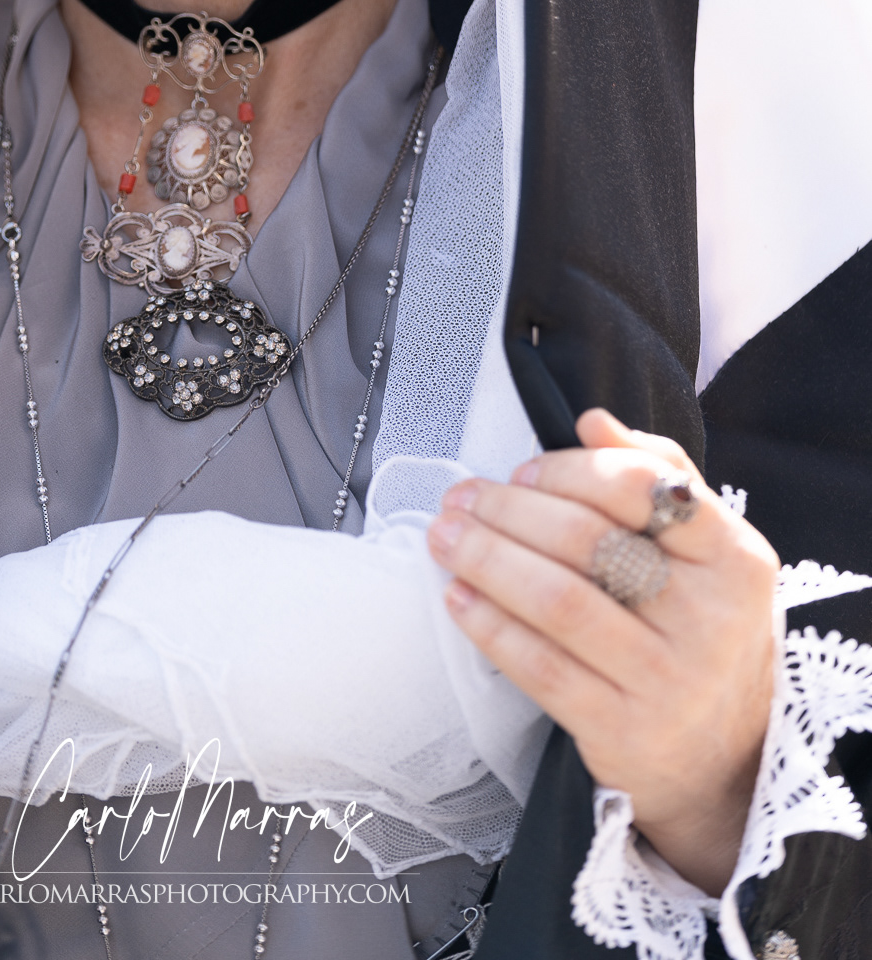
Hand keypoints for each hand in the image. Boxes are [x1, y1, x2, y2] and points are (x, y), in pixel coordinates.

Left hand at [426, 408, 777, 895]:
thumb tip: (592, 422)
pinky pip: (540, 667)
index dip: (569, 471)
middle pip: (589, 542)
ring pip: (558, 602)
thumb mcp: (706, 551)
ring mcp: (667, 680)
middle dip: (509, 511)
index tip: (522, 469)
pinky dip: (489, 626)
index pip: (645, 488)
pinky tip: (457, 597)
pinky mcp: (622, 729)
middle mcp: (709, 620)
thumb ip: (658, 474)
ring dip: (487, 561)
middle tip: (461, 497)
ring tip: (444, 536)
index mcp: (734, 558)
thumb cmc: (698, 626)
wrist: (723, 758)